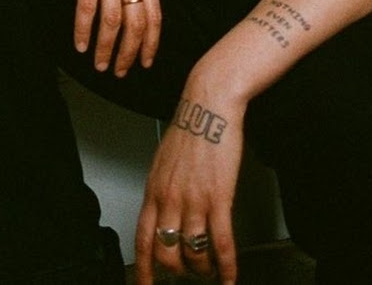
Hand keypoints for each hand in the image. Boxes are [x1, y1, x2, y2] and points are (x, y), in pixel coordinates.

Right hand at [61, 0, 160, 75]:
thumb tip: (137, 6)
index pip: (155, 17)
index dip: (151, 43)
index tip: (144, 63)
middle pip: (136, 24)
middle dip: (129, 53)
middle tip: (119, 72)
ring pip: (113, 21)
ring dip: (106, 48)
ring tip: (99, 65)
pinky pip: (87, 7)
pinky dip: (83, 29)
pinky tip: (79, 45)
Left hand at [134, 91, 244, 283]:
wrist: (208, 105)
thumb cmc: (190, 128)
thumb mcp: (163, 161)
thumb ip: (161, 190)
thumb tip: (162, 211)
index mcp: (154, 190)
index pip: (142, 240)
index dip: (143, 269)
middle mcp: (169, 199)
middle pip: (166, 252)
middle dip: (177, 270)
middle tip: (188, 274)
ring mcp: (193, 200)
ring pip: (193, 252)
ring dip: (202, 268)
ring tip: (209, 270)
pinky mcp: (218, 198)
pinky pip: (221, 243)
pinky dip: (226, 266)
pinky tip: (229, 276)